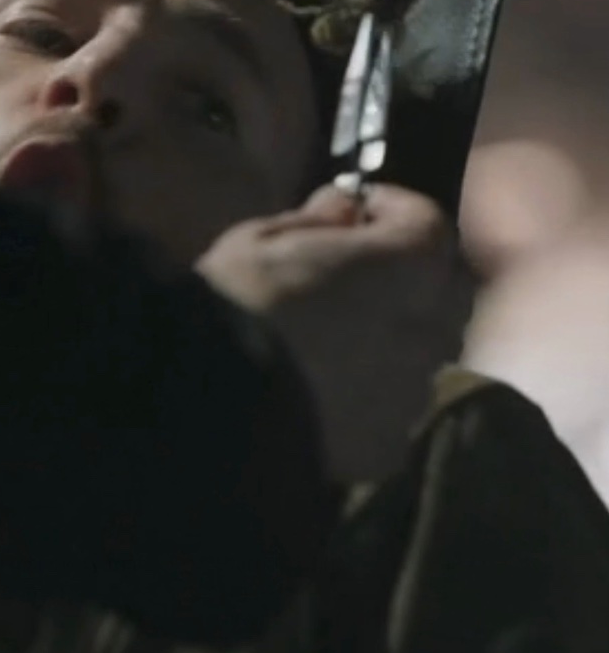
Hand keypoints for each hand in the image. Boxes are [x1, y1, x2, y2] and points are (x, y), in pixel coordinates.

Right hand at [196, 184, 474, 482]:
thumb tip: (344, 209)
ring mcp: (414, 391)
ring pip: (417, 353)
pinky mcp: (388, 443)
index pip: (426, 220)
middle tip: (352, 276)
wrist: (213, 401)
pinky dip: (368, 395)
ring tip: (333, 342)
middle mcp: (432, 327)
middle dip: (404, 276)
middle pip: (439, 290)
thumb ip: (315, 220)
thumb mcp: (259, 239)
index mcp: (409, 264)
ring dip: (389, 338)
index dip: (388, 209)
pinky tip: (322, 394)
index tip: (352, 211)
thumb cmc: (236, 303)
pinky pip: (389, 407)